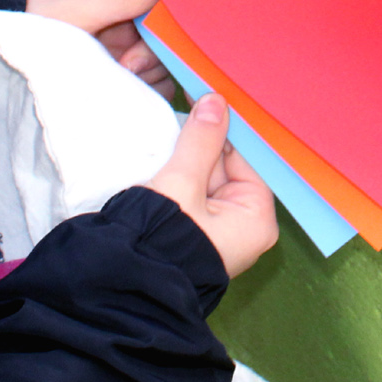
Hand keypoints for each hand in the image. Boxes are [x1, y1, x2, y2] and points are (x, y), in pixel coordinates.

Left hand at [26, 0, 176, 99]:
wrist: (15, 85)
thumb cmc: (34, 38)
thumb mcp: (71, 12)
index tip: (168, 12)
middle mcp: (125, 8)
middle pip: (168, 13)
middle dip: (156, 37)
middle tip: (131, 60)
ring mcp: (131, 41)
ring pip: (167, 47)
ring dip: (151, 63)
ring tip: (121, 73)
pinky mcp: (134, 72)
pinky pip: (163, 76)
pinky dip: (153, 84)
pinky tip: (128, 87)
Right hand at [148, 94, 278, 277]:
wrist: (125, 285)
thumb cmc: (162, 240)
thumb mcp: (182, 183)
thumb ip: (200, 140)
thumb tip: (215, 102)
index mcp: (256, 218)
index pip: (250, 157)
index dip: (230, 125)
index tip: (213, 96)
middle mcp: (244, 224)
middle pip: (229, 163)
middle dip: (207, 138)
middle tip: (191, 102)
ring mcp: (219, 228)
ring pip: (208, 173)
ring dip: (191, 152)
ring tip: (176, 124)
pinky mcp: (196, 228)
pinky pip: (195, 188)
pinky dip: (183, 170)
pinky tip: (170, 147)